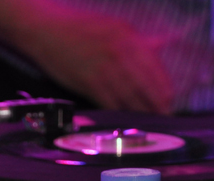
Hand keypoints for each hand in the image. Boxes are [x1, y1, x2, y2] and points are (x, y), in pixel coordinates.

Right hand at [14, 4, 174, 113]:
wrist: (44, 30)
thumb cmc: (77, 28)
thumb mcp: (111, 26)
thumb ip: (135, 40)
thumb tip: (158, 47)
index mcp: (128, 35)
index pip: (155, 66)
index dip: (164, 87)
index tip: (169, 100)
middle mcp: (120, 50)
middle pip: (146, 86)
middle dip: (158, 105)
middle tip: (164, 117)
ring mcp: (104, 67)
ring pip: (131, 97)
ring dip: (141, 113)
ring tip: (149, 123)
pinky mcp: (89, 81)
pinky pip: (111, 103)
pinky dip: (121, 114)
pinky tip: (126, 120)